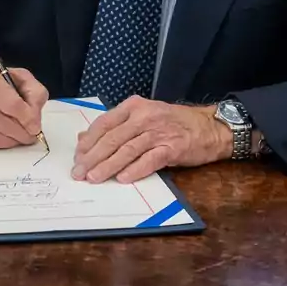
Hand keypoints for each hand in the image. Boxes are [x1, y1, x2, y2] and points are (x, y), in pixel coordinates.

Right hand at [0, 66, 48, 148]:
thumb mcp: (19, 77)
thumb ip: (34, 93)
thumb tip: (34, 121)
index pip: (12, 105)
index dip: (28, 119)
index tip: (36, 127)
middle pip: (4, 125)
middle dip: (23, 134)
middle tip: (31, 135)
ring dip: (12, 141)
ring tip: (20, 136)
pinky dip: (0, 143)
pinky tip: (4, 135)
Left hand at [72, 96, 232, 183]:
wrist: (209, 127)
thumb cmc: (172, 122)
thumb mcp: (142, 116)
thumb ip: (114, 126)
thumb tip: (83, 138)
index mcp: (133, 106)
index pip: (104, 123)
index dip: (88, 141)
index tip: (77, 156)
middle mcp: (144, 117)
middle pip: (112, 138)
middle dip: (93, 157)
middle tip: (79, 172)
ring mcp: (158, 132)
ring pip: (127, 150)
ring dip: (108, 166)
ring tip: (94, 178)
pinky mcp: (172, 148)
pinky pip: (149, 160)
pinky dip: (134, 170)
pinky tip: (122, 178)